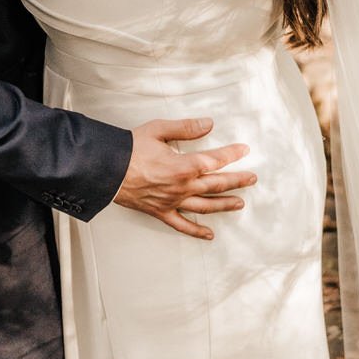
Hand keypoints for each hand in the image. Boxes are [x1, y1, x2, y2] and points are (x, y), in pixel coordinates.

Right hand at [112, 118, 254, 240]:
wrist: (106, 169)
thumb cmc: (130, 148)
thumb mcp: (159, 130)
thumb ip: (186, 127)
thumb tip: (208, 124)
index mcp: (184, 165)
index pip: (215, 160)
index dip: (232, 154)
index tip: (244, 150)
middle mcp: (182, 186)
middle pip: (216, 185)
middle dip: (237, 181)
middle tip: (252, 178)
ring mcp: (173, 201)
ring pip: (205, 206)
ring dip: (225, 204)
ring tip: (240, 203)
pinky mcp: (161, 211)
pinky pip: (182, 224)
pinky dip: (197, 231)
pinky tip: (209, 234)